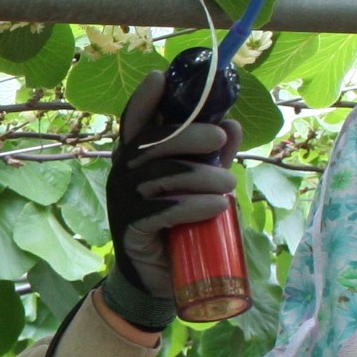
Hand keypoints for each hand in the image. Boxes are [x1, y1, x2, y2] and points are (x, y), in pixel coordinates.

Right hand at [102, 70, 243, 330]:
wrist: (155, 280)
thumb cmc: (176, 227)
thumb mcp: (199, 186)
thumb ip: (213, 159)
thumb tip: (233, 125)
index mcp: (136, 159)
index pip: (135, 122)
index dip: (145, 99)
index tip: (160, 76)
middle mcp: (123, 174)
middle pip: (151, 142)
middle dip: (189, 134)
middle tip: (219, 138)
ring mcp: (124, 201)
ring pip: (162, 175)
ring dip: (202, 177)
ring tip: (230, 187)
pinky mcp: (131, 228)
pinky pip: (163, 209)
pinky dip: (193, 205)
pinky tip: (217, 207)